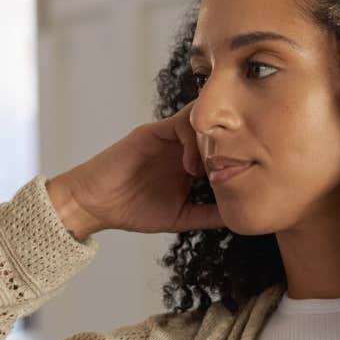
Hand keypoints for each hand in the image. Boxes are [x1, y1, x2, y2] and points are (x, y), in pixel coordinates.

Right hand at [45, 104, 224, 238]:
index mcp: (189, 162)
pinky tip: (190, 168)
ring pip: (203, 122)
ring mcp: (167, 137)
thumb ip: (207, 214)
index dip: (238, 158)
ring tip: (209, 171)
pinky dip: (192, 141)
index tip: (245, 180)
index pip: (222, 148)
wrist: (94, 204)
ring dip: (213, 144)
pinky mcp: (151, 132)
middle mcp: (180, 145)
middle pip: (218, 130)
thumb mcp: (180, 217)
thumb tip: (238, 217)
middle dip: (231, 147)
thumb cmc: (132, 210)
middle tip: (235, 171)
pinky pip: (180, 123)